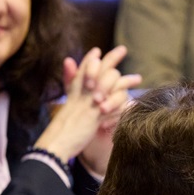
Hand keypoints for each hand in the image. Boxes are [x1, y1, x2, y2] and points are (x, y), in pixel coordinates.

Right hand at [34, 46, 140, 165]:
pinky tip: (133, 103)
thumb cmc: (60, 132)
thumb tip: (74, 82)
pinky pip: (116, 105)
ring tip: (137, 78)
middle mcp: (81, 93)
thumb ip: (74, 97)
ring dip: (126, 80)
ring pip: (110, 82)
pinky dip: (125, 104)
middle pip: (98, 69)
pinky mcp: (96, 115)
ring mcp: (89, 102)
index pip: (82, 68)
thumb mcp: (67, 111)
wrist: (55, 145)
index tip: (97, 51)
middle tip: (123, 49)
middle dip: (112, 57)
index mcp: (73, 92)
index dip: (90, 59)